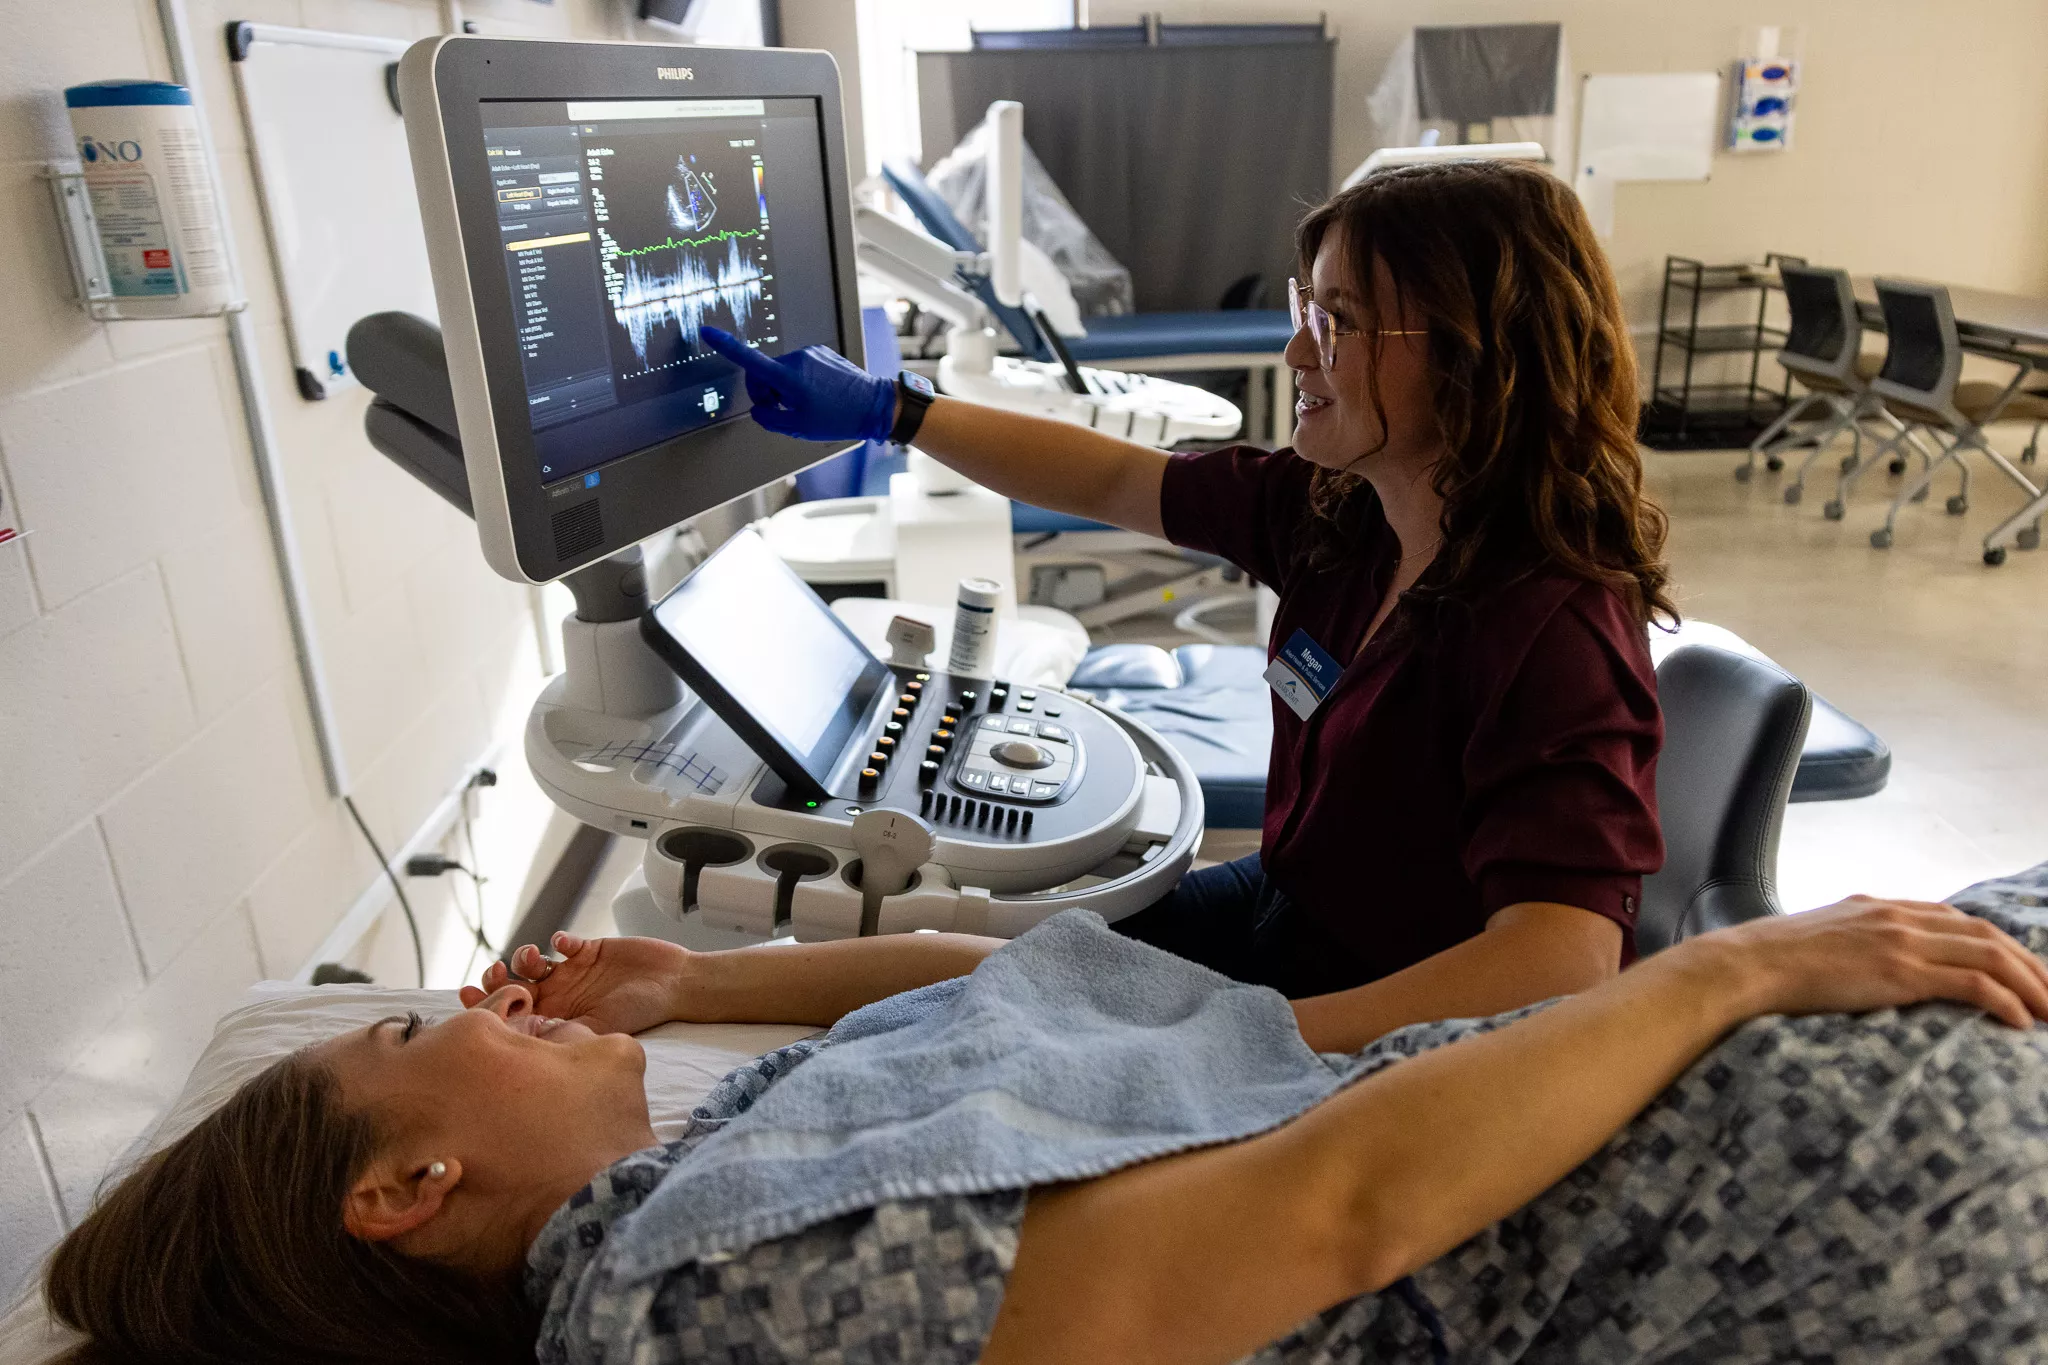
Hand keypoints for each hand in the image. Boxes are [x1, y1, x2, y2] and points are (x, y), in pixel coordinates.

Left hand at [460, 931, 696, 1035]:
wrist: (674, 984)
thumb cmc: (641, 1011)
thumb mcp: (598, 1028)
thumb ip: (563, 1030)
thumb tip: (521, 1036)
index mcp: (557, 1018)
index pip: (514, 1015)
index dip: (487, 1005)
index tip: (466, 997)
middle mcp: (560, 996)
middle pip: (515, 986)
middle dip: (498, 978)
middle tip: (495, 974)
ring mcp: (573, 972)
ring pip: (532, 962)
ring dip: (524, 958)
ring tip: (533, 958)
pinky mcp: (588, 949)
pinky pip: (564, 942)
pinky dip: (559, 940)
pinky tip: (565, 945)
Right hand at [699, 326, 896, 441]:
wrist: (875, 405)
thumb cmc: (839, 418)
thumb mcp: (798, 428)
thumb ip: (769, 418)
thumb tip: (760, 409)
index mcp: (788, 377)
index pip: (749, 360)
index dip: (725, 346)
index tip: (707, 332)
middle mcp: (797, 359)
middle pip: (764, 375)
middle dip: (768, 393)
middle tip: (787, 411)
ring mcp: (811, 353)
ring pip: (781, 372)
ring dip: (786, 389)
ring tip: (808, 405)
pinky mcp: (821, 353)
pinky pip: (799, 368)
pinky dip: (800, 381)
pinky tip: (819, 395)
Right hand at [1690, 895, 2047, 1028]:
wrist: (1748, 964)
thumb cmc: (1773, 963)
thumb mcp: (1822, 940)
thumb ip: (1854, 944)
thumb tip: (1864, 967)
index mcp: (1882, 908)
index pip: (1959, 920)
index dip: (1999, 945)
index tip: (2022, 971)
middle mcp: (1899, 917)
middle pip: (1987, 935)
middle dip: (2030, 965)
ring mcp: (1902, 941)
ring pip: (1990, 955)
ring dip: (2031, 984)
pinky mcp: (1900, 970)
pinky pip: (1971, 982)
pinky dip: (2004, 999)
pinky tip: (2021, 1022)